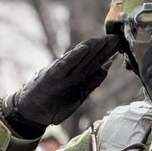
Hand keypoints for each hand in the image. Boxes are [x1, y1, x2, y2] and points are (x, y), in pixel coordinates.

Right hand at [0, 34, 123, 138]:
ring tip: (105, 39)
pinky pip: (65, 65)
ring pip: (80, 58)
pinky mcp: (51, 76)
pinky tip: (84, 48)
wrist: (31, 114)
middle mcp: (70, 73)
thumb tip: (104, 71)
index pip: (95, 63)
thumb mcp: (76, 97)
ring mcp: (61, 73)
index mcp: (77, 78)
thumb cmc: (51, 106)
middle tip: (117, 37)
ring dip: (92, 48)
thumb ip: (89, 85)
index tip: (120, 45)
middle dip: (104, 48)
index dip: (108, 54)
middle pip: (90, 58)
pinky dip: (74, 56)